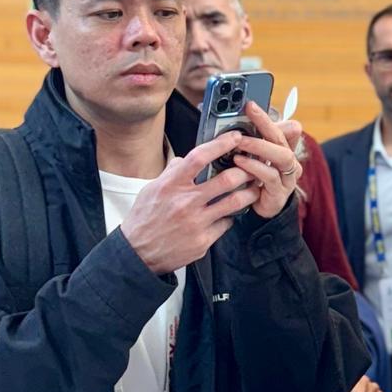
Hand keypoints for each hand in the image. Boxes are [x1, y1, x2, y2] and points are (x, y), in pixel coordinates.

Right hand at [121, 131, 263, 274]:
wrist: (137, 254)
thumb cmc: (144, 220)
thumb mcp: (150, 190)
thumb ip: (171, 173)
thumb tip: (184, 160)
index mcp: (171, 185)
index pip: (200, 157)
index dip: (220, 144)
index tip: (234, 137)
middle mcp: (185, 202)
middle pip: (226, 180)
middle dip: (246, 172)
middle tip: (252, 168)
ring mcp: (196, 222)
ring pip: (234, 202)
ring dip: (248, 194)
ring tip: (253, 189)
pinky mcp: (203, 241)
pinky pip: (225, 224)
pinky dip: (229, 217)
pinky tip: (229, 214)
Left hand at [226, 101, 302, 219]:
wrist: (256, 212)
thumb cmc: (251, 180)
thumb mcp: (247, 157)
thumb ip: (244, 139)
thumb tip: (232, 117)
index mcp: (282, 149)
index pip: (278, 126)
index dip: (265, 116)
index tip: (250, 104)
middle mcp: (289, 161)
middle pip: (282, 139)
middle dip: (265, 124)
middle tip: (248, 114)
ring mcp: (287, 178)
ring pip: (282, 156)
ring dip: (260, 146)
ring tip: (240, 141)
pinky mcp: (279, 193)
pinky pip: (271, 177)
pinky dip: (255, 167)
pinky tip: (240, 162)